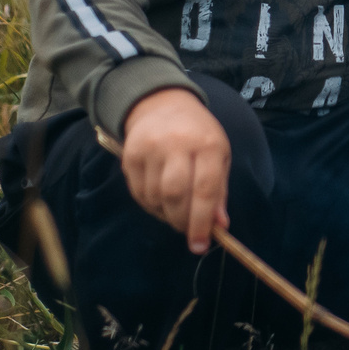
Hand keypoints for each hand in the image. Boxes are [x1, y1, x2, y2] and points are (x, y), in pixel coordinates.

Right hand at [120, 87, 232, 253]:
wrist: (162, 104)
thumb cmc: (198, 133)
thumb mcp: (218, 155)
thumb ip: (219, 191)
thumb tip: (219, 226)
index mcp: (208, 144)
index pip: (205, 189)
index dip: (202, 222)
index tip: (200, 245)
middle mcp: (177, 144)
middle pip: (175, 195)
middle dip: (182, 221)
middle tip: (187, 230)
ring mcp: (150, 148)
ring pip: (155, 197)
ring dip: (166, 215)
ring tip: (175, 212)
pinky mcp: (129, 155)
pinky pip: (139, 193)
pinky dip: (151, 205)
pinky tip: (161, 201)